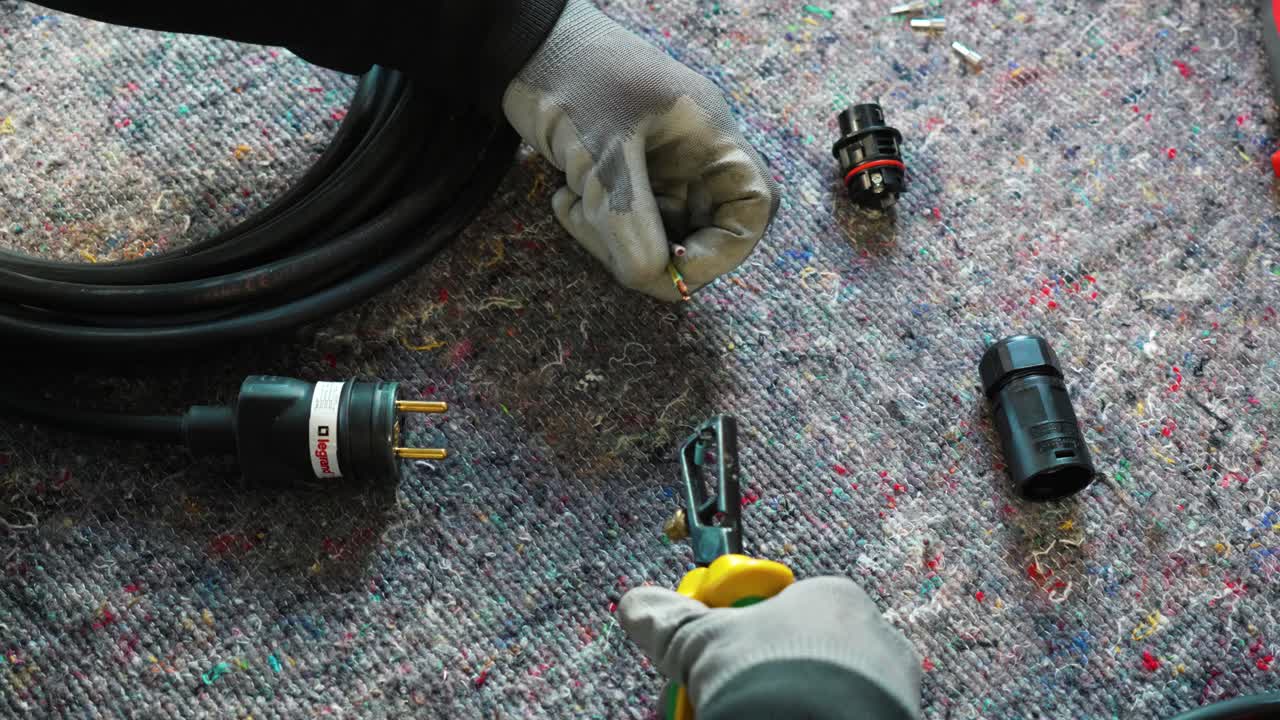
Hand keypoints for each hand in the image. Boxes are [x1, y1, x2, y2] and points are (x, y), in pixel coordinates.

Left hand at [502, 0, 779, 300]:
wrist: (519, 42)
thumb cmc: (573, 72)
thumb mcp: (603, 149)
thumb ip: (628, 217)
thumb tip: (651, 277)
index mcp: (710, 136)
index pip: (752, 206)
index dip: (725, 249)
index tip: (675, 268)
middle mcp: (693, 155)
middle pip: (703, 231)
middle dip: (658, 252)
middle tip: (616, 253)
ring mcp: (658, 168)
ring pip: (656, 234)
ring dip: (616, 240)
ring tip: (574, 207)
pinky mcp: (623, 176)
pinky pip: (623, 223)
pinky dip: (596, 227)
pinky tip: (564, 201)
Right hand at [619, 577, 921, 718]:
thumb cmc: (770, 677)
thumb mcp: (704, 644)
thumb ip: (672, 624)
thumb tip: (636, 605)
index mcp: (831, 597)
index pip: (775, 607)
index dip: (734, 634)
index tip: (709, 659)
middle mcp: (871, 635)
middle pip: (795, 653)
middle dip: (754, 677)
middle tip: (720, 700)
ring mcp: (892, 687)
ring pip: (822, 690)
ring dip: (781, 703)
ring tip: (751, 717)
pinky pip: (843, 714)